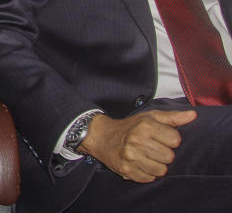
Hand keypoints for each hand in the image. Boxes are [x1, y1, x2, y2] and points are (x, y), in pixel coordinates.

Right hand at [78, 110, 196, 182]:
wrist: (101, 136)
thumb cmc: (129, 126)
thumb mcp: (149, 117)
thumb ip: (172, 117)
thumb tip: (193, 115)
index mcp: (145, 126)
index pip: (175, 140)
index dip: (170, 140)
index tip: (160, 138)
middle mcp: (137, 140)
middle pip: (169, 157)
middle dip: (163, 154)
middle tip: (152, 148)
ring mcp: (130, 156)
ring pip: (161, 170)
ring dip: (156, 165)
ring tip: (146, 157)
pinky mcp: (126, 169)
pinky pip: (149, 178)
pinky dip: (146, 173)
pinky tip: (139, 164)